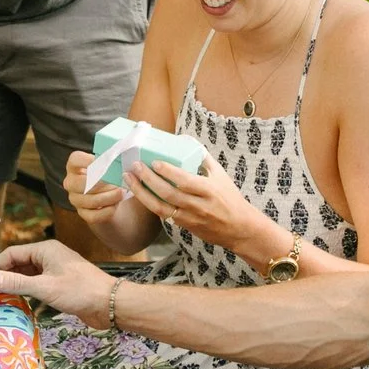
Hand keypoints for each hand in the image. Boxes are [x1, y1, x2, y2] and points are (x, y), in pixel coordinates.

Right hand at [0, 240, 116, 328]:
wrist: (110, 304)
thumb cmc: (80, 291)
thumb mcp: (45, 288)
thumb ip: (17, 283)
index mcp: (45, 250)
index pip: (12, 253)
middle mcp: (49, 257)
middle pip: (18, 264)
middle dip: (4, 277)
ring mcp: (55, 271)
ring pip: (27, 276)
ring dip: (14, 286)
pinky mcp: (59, 284)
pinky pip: (37, 285)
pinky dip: (26, 292)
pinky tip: (17, 303)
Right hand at [62, 149, 129, 227]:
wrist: (109, 196)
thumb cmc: (109, 176)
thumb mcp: (108, 166)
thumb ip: (111, 162)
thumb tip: (123, 157)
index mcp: (74, 166)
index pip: (75, 160)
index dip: (88, 160)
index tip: (104, 162)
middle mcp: (71, 183)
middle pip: (80, 183)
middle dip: (100, 183)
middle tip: (115, 181)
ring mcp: (75, 199)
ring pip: (89, 200)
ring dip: (108, 197)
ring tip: (121, 193)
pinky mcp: (83, 214)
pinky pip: (94, 215)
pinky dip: (107, 210)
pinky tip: (116, 205)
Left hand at [126, 157, 283, 263]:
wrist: (238, 228)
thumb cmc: (229, 198)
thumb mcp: (220, 175)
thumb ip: (203, 157)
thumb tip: (186, 140)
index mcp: (209, 190)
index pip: (185, 181)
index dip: (169, 172)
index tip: (155, 162)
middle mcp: (198, 205)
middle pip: (169, 194)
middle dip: (149, 180)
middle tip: (135, 166)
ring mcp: (190, 218)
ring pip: (161, 207)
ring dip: (142, 193)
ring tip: (129, 179)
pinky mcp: (184, 226)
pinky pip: (163, 214)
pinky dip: (149, 203)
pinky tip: (138, 192)